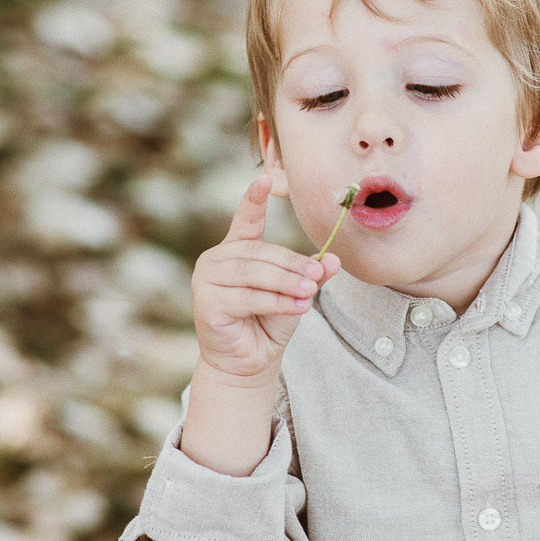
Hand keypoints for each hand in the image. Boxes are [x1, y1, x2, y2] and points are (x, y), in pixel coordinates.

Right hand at [191, 171, 339, 380]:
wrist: (250, 360)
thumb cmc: (269, 322)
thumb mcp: (295, 293)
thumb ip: (310, 274)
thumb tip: (333, 259)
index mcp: (237, 249)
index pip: (246, 219)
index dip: (254, 199)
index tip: (265, 179)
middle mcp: (216, 259)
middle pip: (260, 253)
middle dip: (292, 265)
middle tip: (318, 276)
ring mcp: (206, 279)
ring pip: (255, 275)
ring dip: (287, 283)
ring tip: (311, 292)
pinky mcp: (205, 302)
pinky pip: (249, 298)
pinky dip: (277, 302)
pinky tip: (299, 307)